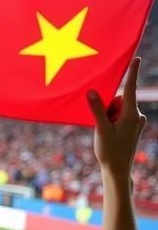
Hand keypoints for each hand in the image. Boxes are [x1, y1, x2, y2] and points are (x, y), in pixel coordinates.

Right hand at [87, 57, 146, 180]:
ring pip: (119, 108)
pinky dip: (112, 120)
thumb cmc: (110, 151)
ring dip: (109, 115)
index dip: (132, 73)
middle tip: (102, 124)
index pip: (131, 89)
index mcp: (131, 115)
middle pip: (120, 100)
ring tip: (105, 131)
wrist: (118, 170)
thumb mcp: (101, 129)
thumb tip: (92, 92)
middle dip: (108, 107)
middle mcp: (137, 116)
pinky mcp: (133, 127)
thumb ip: (97, 109)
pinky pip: (120, 116)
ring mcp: (136, 122)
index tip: (137, 58)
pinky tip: (109, 134)